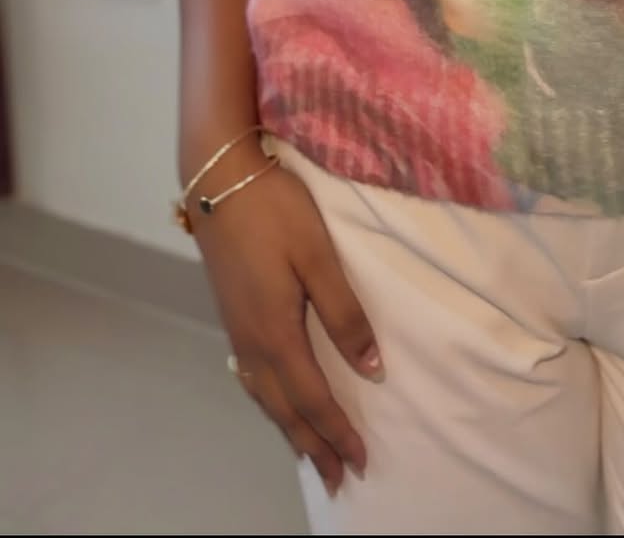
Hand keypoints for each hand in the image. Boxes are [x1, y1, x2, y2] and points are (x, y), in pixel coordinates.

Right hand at [191, 144, 378, 495]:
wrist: (219, 179)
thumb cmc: (275, 211)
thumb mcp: (318, 256)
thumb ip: (344, 313)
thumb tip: (372, 369)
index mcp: (276, 333)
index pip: (313, 398)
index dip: (337, 431)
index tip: (360, 460)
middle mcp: (251, 341)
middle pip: (285, 409)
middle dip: (313, 445)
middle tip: (337, 477)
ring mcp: (236, 329)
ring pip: (264, 396)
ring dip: (289, 428)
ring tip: (308, 453)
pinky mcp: (231, 313)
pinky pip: (251, 378)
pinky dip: (269, 402)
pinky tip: (274, 399)